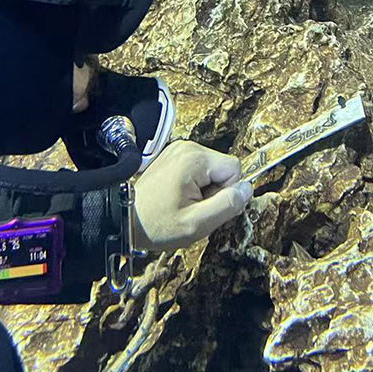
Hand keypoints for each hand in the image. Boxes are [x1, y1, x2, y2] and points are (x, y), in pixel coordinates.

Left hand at [131, 140, 252, 251]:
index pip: (235, 169)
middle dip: (215, 191)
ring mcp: (178, 150)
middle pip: (223, 168)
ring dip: (205, 190)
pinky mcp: (173, 156)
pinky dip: (194, 185)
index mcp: (195, 159)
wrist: (124, 220)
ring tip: (183, 204)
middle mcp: (188, 147)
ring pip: (212, 170)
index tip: (205, 207)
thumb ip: (227, 205)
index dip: (227, 193)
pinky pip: (199, 169)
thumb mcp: (197, 224)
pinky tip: (178, 198)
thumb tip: (248, 189)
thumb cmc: (157, 224)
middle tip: (192, 209)